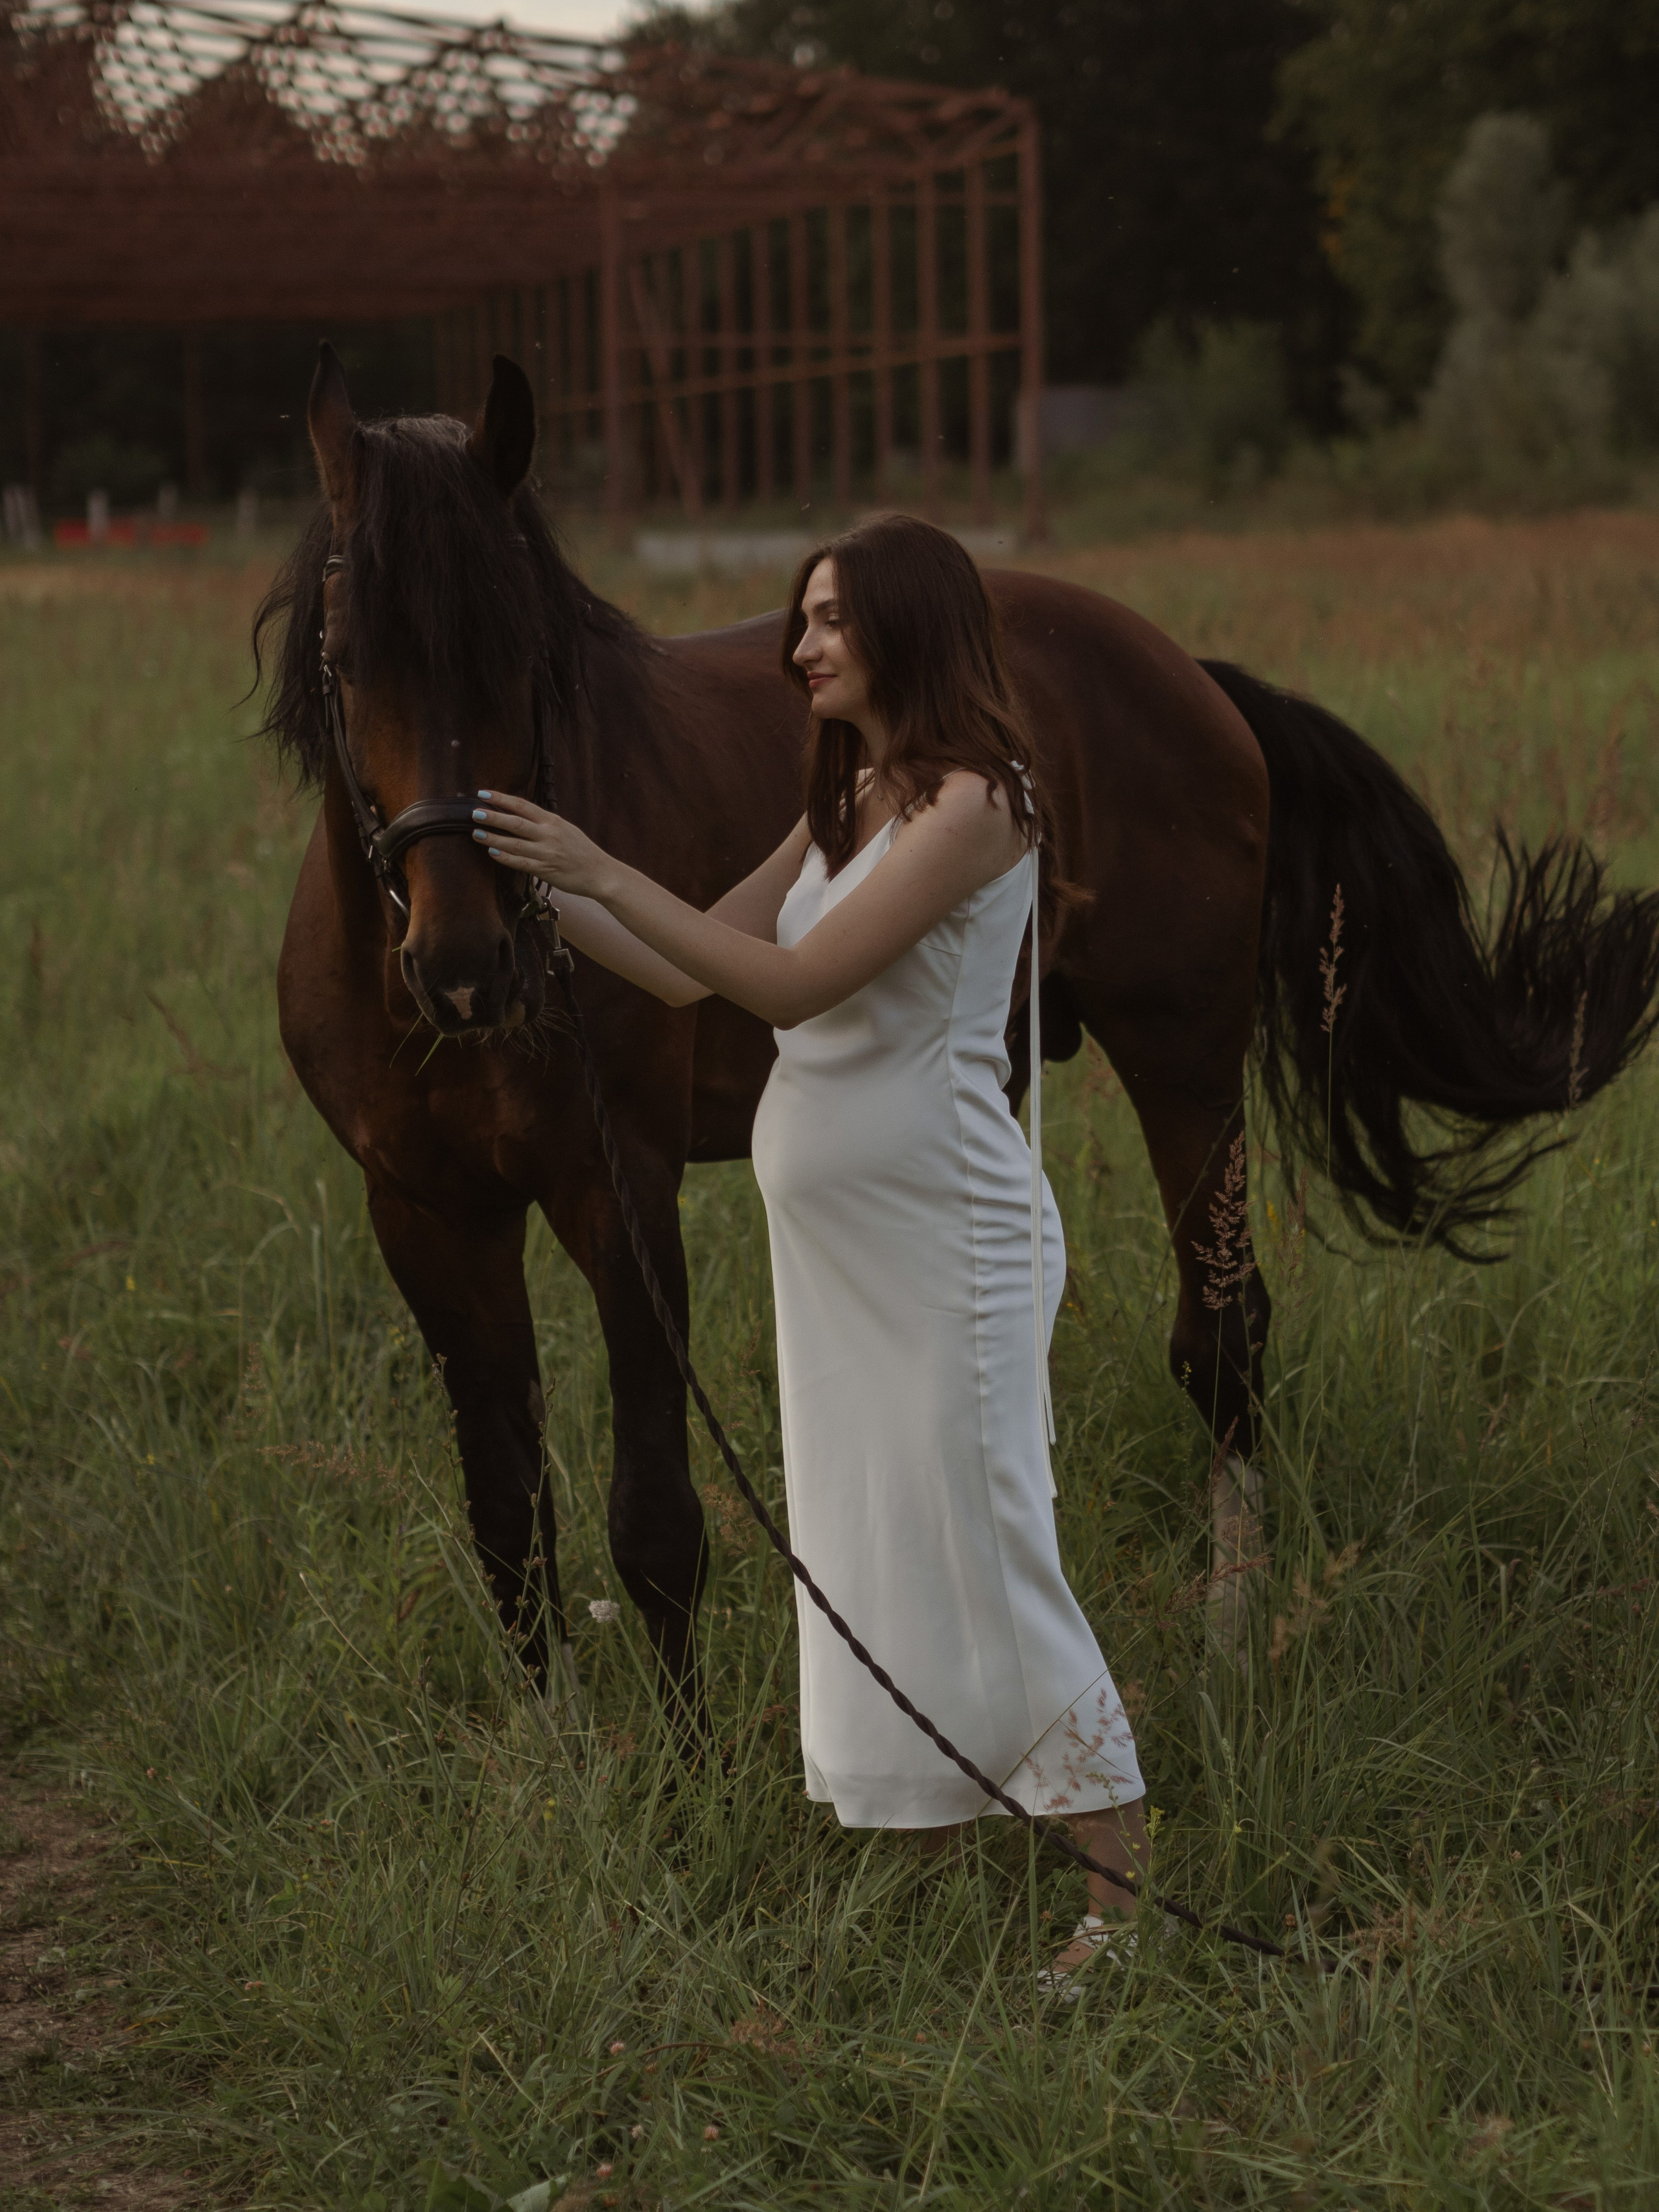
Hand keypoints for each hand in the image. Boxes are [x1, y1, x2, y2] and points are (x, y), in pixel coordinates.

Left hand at [471, 791, 614, 897]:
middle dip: (493, 817)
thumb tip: (521, 815)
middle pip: (516, 823)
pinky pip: (522, 863)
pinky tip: (493, 853)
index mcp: (552, 821)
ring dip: (494, 838)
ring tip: (477, 834)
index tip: (483, 793)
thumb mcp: (565, 829)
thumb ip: (544, 823)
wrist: (600, 873)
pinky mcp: (546, 870)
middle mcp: (549, 834)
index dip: (501, 799)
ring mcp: (547, 853)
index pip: (522, 805)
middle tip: (474, 813)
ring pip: (515, 844)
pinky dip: (506, 858)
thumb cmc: (581, 851)